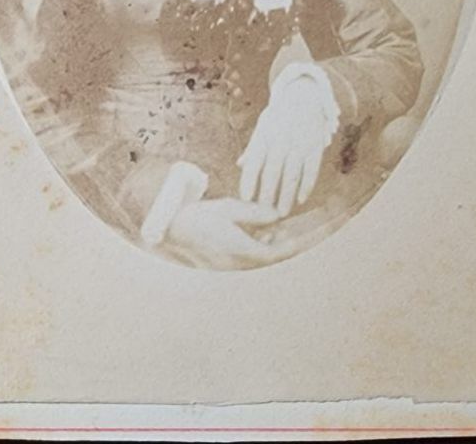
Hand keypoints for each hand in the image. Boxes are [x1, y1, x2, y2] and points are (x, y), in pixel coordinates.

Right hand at [165, 197, 294, 269]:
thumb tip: (277, 215)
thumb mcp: (229, 208)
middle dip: (284, 246)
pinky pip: (247, 258)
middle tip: (295, 233)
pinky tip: (261, 235)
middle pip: (269, 258)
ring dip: (271, 247)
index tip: (303, 239)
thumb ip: (255, 213)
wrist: (171, 230)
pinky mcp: (223, 263)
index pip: (275, 254)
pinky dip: (258, 248)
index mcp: (240, 250)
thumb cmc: (199, 216)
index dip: (292, 246)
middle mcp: (237, 263)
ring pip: (258, 259)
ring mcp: (229, 266)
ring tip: (280, 231)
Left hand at [237, 77, 331, 216]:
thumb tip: (240, 165)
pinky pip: (311, 170)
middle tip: (263, 214)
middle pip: (273, 172)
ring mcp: (299, 144)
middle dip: (267, 194)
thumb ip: (253, 147)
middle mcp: (281, 141)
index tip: (245, 199)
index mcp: (265, 136)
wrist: (304, 96)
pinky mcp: (315, 147)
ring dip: (286, 196)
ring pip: (292, 175)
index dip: (249, 181)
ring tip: (280, 213)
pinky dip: (306, 186)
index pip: (254, 162)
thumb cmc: (279, 116)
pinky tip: (300, 200)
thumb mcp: (263, 127)